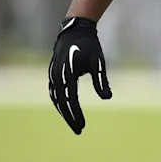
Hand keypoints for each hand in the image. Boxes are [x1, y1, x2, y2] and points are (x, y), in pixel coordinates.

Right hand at [48, 17, 111, 133]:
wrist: (75, 30)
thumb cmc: (89, 46)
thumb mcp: (98, 62)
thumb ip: (101, 80)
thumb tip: (107, 98)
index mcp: (67, 73)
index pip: (71, 100)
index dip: (76, 114)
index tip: (82, 126)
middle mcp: (56, 76)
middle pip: (61, 103)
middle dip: (70, 118)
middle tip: (79, 130)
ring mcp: (53, 75)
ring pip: (56, 99)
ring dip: (64, 112)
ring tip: (74, 123)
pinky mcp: (53, 74)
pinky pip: (54, 93)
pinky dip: (60, 103)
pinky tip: (67, 110)